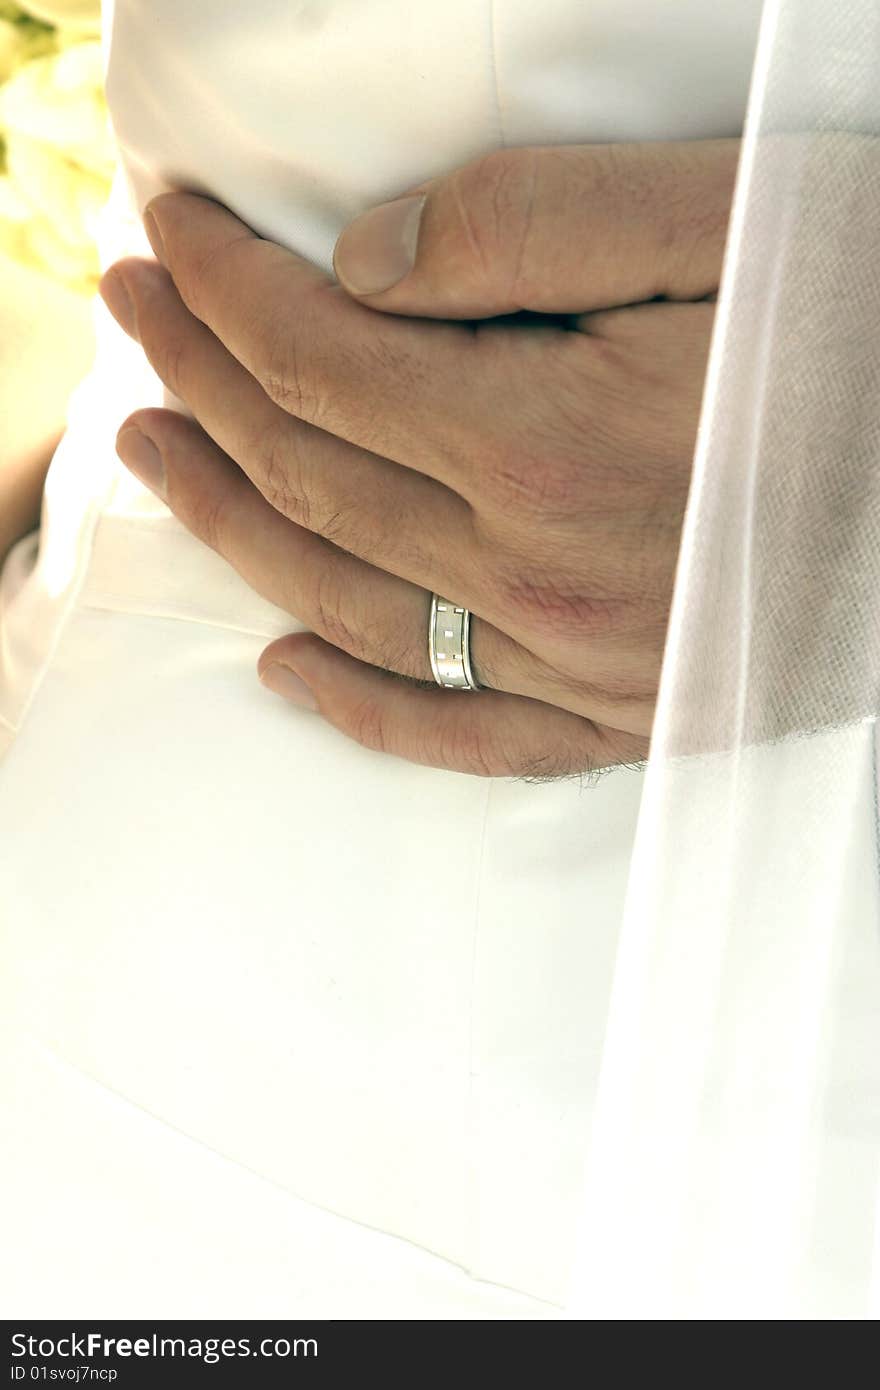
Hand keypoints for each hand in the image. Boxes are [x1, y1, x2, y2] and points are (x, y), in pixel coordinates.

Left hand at [99, 140, 737, 777]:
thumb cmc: (878, 322)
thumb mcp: (724, 220)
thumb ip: (524, 228)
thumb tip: (357, 269)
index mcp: (548, 442)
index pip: (316, 355)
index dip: (222, 286)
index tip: (168, 233)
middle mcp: (542, 573)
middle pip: (309, 471)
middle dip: (198, 378)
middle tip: (130, 314)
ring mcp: (579, 664)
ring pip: (350, 598)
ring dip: (232, 520)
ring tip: (157, 459)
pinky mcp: (627, 718)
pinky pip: (457, 733)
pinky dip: (357, 704)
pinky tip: (282, 668)